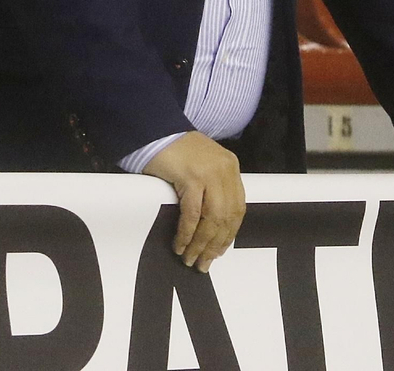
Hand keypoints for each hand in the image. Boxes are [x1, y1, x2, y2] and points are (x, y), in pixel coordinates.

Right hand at [142, 132, 244, 271]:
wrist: (155, 131)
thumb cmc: (176, 151)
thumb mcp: (203, 167)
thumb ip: (212, 189)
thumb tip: (212, 226)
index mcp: (231, 168)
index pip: (238, 208)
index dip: (229, 234)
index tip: (219, 252)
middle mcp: (225, 170)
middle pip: (226, 217)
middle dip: (215, 245)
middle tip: (203, 264)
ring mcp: (209, 173)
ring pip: (211, 219)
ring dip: (201, 244)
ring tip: (190, 260)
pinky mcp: (191, 177)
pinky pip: (192, 214)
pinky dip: (187, 233)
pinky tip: (180, 245)